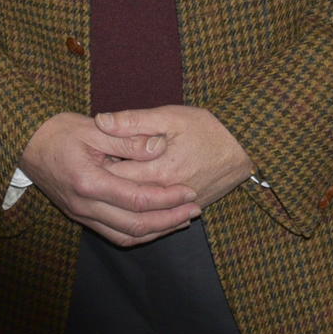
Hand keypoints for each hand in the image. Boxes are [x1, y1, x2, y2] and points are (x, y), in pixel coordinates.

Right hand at [19, 112, 200, 246]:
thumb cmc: (57, 130)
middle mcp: (84, 205)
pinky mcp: (79, 216)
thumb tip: (159, 147)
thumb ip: (127, 140)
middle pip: (135, 225)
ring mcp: (80, 214)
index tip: (189, 192)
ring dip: (156, 231)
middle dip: (169, 220)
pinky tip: (154, 224)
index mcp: (88, 182)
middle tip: (194, 210)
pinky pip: (113, 234)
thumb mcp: (94, 128)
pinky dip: (138, 233)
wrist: (24, 141)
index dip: (167, 199)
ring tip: (181, 220)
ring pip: (125, 236)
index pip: (137, 199)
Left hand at [94, 106, 253, 208]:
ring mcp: (181, 204)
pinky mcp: (192, 207)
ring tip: (109, 189)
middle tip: (92, 172)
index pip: (116, 178)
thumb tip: (100, 121)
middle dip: (107, 187)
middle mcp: (168, 194)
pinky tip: (134, 204)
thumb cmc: (209, 126)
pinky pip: (163, 217)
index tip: (85, 159)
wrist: (247, 145)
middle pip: (126, 198)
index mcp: (159, 171)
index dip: (98, 169)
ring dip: (125, 203)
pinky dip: (147, 213)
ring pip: (144, 212)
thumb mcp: (169, 115)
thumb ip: (133, 121)